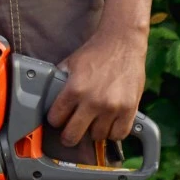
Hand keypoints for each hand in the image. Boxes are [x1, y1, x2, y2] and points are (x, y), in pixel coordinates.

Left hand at [46, 27, 147, 146]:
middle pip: (74, 134)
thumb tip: (48, 94)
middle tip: (69, 134)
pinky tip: (109, 125)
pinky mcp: (130, 109)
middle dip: (68, 136)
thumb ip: (59, 81)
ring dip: (93, 132)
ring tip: (92, 124)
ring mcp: (113, 107)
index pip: (56, 118)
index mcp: (74, 89)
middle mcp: (93, 101)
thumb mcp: (69, 64)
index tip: (57, 120)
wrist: (122, 43)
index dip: (54, 121)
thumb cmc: (95, 53)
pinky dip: (113, 133)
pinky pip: (119, 134)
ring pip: (97, 136)